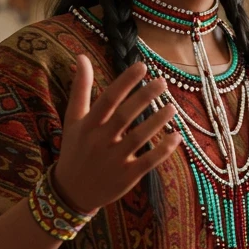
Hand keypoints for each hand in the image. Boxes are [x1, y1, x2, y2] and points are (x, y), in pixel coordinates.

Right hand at [53, 56, 181, 212]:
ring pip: (138, 138)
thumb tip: (81, 57)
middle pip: (124, 116)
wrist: (71, 191)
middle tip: (162, 82)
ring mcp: (114, 160)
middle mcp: (100, 141)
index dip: (125, 82)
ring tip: (173, 107)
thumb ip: (80, 88)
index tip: (142, 66)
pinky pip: (148, 162)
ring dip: (157, 122)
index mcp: (88, 125)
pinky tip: (177, 136)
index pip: (108, 99)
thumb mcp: (73, 119)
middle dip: (143, 97)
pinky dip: (163, 150)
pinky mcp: (127, 177)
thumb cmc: (75, 149)